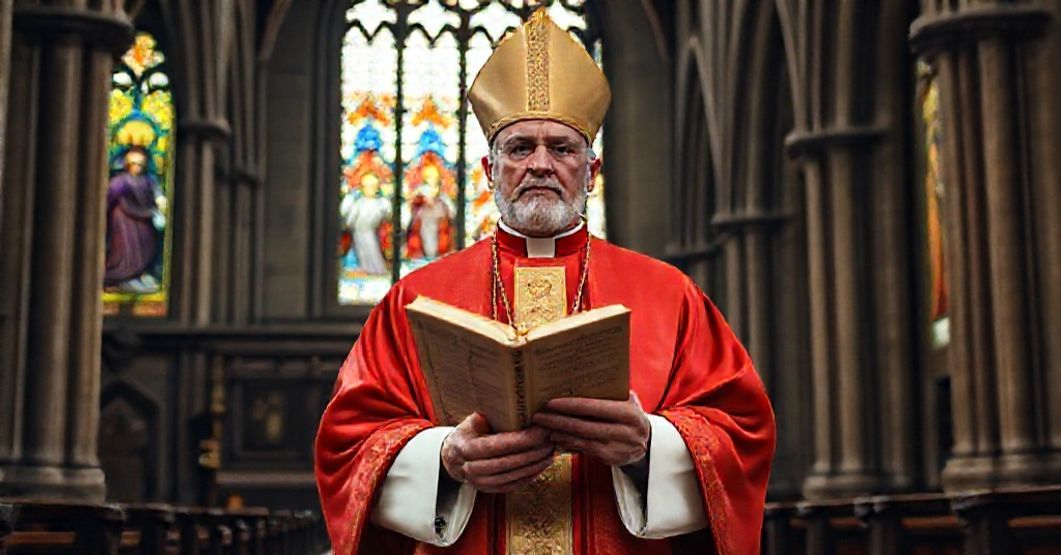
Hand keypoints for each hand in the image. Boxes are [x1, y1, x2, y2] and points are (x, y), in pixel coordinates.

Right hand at [441, 413, 555, 493]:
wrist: (452, 458)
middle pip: (510, 462)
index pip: (500, 445)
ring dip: (536, 464)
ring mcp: (481, 483)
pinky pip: (515, 485)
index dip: (524, 439)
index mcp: (467, 448)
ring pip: (515, 475)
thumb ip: (490, 415)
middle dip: (534, 451)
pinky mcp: (490, 491)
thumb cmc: (467, 434)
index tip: (541, 429)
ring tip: (551, 450)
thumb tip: (515, 403)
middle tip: (551, 438)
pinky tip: (543, 464)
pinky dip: (531, 475)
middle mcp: (472, 468)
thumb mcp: (472, 421)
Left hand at [531, 391, 650, 466]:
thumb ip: (611, 390)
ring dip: (560, 433)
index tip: (550, 402)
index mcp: (629, 413)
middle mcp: (626, 432)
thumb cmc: (630, 414)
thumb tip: (580, 378)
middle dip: (558, 420)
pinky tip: (556, 437)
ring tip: (543, 426)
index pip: (595, 407)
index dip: (570, 405)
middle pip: (584, 426)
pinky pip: (585, 450)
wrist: (648, 442)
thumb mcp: (628, 400)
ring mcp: (619, 448)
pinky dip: (568, 443)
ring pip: (582, 440)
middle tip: (539, 415)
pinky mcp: (612, 459)